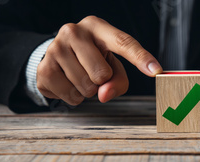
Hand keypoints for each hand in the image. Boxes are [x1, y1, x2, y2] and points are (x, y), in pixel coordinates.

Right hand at [37, 16, 162, 104]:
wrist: (58, 54)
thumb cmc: (92, 57)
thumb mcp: (112, 64)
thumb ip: (118, 81)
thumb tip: (103, 94)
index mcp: (97, 26)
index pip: (123, 42)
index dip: (141, 58)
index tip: (156, 70)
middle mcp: (73, 31)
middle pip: (102, 74)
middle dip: (102, 81)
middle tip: (94, 72)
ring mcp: (55, 48)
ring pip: (86, 87)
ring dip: (87, 91)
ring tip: (80, 76)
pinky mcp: (43, 68)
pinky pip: (69, 96)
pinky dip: (73, 97)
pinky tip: (68, 82)